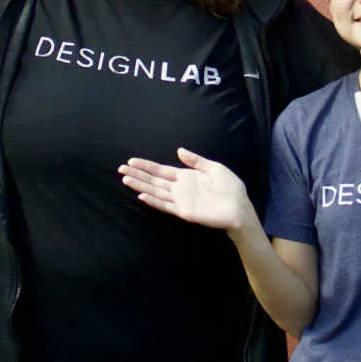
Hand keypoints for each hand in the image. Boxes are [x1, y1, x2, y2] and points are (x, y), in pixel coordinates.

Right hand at [119, 149, 251, 230]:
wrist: (239, 208)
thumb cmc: (230, 188)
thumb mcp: (214, 168)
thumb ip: (195, 160)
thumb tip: (178, 150)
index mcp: (186, 176)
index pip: (161, 170)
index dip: (146, 166)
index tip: (131, 161)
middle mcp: (180, 188)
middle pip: (154, 180)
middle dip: (138, 175)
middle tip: (121, 169)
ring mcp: (180, 200)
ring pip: (155, 192)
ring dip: (141, 186)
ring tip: (126, 180)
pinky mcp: (184, 212)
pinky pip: (165, 206)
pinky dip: (153, 201)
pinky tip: (142, 196)